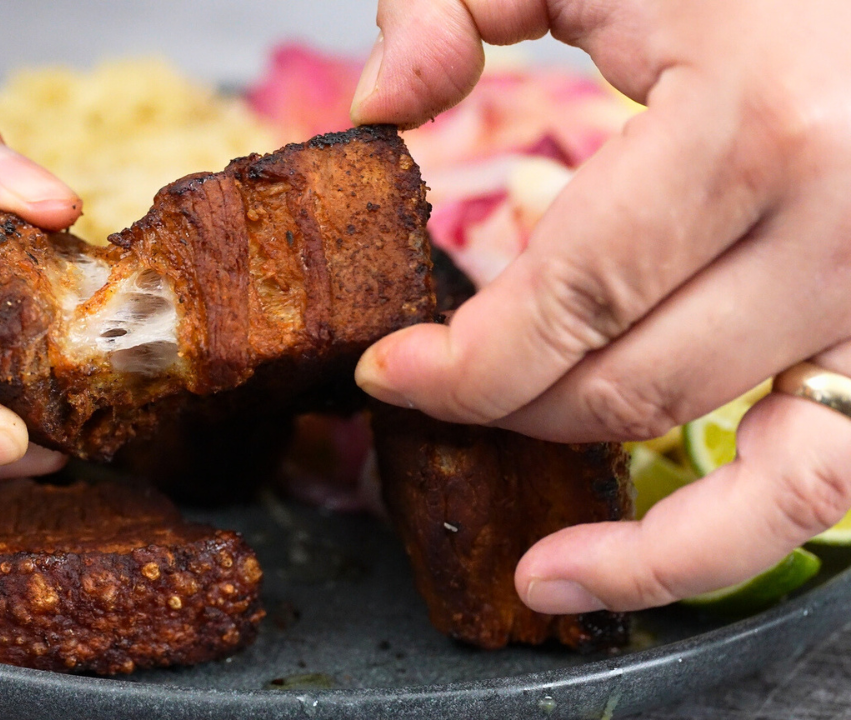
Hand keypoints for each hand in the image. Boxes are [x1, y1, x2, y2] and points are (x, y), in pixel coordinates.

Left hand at [353, 0, 850, 614]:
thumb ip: (453, 4)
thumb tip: (383, 107)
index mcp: (751, 126)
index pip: (570, 297)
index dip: (462, 360)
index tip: (389, 370)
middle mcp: (844, 226)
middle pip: (635, 384)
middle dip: (510, 409)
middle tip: (438, 394)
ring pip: (761, 475)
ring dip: (638, 534)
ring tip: (544, 569)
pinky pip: (832, 476)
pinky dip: (741, 538)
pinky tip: (648, 563)